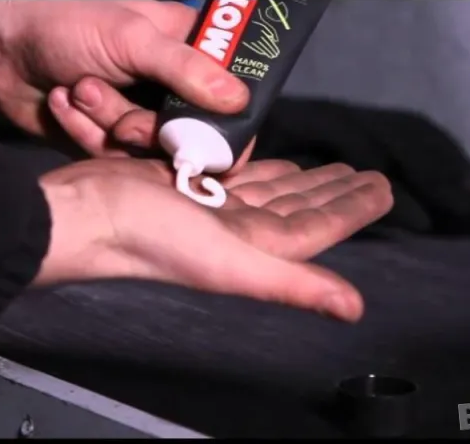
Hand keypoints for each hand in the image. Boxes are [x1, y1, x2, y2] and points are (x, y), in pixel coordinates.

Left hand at [0, 0, 249, 157]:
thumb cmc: (64, 24)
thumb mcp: (130, 37)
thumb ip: (184, 69)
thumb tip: (237, 100)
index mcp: (185, 52)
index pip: (229, 94)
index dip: (226, 123)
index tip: (214, 143)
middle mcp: (165, 88)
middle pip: (189, 134)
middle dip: (150, 128)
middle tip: (123, 116)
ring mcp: (135, 116)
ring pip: (147, 149)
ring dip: (109, 123)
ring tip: (81, 89)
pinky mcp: (104, 141)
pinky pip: (111, 156)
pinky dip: (84, 132)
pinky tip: (64, 102)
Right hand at [37, 159, 393, 321]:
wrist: (86, 213)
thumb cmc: (151, 240)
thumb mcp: (231, 263)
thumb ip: (293, 284)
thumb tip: (353, 309)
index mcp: (256, 250)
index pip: (319, 227)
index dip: (353, 209)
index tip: (383, 188)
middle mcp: (238, 231)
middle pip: (301, 206)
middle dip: (334, 191)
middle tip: (366, 174)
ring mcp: (212, 207)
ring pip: (272, 189)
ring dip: (304, 177)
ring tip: (330, 166)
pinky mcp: (187, 182)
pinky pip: (237, 172)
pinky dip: (261, 165)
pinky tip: (273, 159)